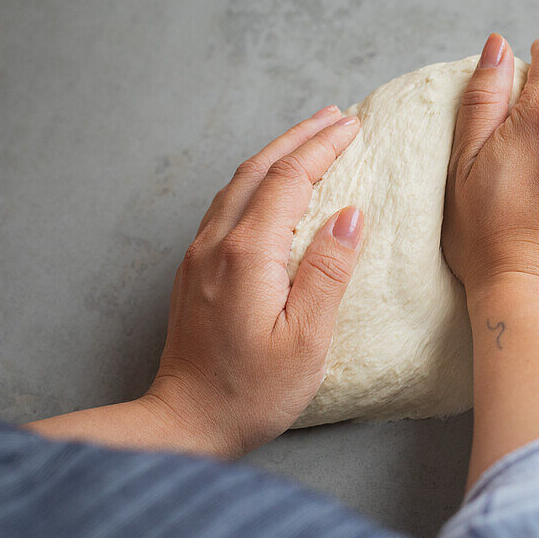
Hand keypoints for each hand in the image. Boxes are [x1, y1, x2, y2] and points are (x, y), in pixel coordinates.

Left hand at [145, 106, 364, 456]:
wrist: (184, 421)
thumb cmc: (250, 391)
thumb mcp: (306, 340)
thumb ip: (328, 272)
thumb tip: (350, 215)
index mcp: (248, 255)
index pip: (290, 179)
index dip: (323, 148)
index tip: (353, 126)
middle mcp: (217, 243)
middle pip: (260, 169)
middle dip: (300, 137)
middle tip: (336, 116)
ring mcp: (199, 254)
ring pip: (239, 183)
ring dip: (275, 153)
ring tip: (307, 137)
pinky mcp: (194, 270)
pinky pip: (227, 204)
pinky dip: (256, 179)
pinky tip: (270, 184)